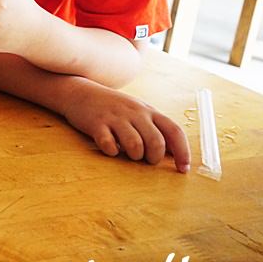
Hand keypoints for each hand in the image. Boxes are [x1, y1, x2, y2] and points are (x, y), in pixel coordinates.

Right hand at [60, 82, 190, 171]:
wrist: (80, 92)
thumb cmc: (113, 107)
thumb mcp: (138, 112)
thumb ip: (155, 129)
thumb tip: (175, 154)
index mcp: (149, 111)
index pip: (174, 132)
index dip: (183, 152)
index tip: (183, 169)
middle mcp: (135, 113)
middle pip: (156, 142)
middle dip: (154, 158)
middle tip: (145, 159)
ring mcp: (115, 118)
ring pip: (135, 145)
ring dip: (134, 156)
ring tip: (127, 153)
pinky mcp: (97, 124)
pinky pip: (109, 145)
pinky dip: (111, 152)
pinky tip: (109, 148)